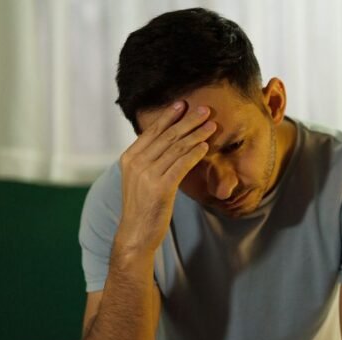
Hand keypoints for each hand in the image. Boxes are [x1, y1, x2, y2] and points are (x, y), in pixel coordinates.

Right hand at [115, 101, 214, 252]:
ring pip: (176, 148)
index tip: (182, 104)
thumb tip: (168, 145)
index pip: (152, 132)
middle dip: (187, 121)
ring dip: (196, 135)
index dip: (168, 116)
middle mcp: (136, 163)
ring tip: (211, 125)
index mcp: (129, 158)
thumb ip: (150, 161)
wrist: (136, 233)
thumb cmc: (142, 207)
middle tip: (204, 109)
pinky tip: (205, 147)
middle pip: (167, 136)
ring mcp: (147, 175)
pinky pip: (181, 165)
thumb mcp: (140, 179)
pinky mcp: (160, 188)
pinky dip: (194, 154)